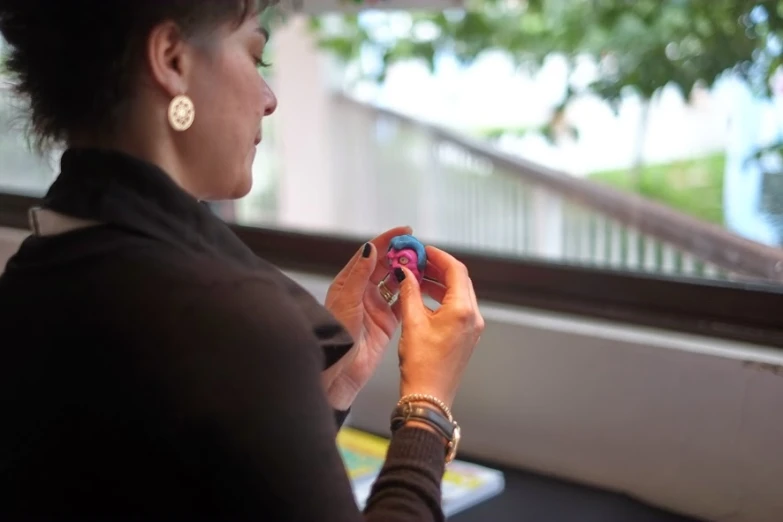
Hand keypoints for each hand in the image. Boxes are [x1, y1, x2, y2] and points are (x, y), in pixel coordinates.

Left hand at [322, 226, 445, 409]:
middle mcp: (363, 292)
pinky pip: (403, 302)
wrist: (341, 369)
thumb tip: (369, 249)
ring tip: (425, 265)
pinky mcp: (387, 321)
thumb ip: (359, 274)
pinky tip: (423, 286)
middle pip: (386, 266)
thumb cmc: (338, 337)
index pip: (371, 254)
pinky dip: (413, 294)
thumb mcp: (347, 301)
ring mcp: (376, 306)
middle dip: (403, 256)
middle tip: (420, 249)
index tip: (405, 232)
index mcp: (349, 282)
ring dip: (410, 273)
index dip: (387, 241)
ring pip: (397, 283)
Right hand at [395, 246, 483, 408]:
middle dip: (438, 268)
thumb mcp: (412, 323)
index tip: (423, 250)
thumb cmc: (421, 365)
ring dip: (439, 282)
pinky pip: (456, 308)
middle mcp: (472, 317)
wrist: (429, 397)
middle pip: (459, 280)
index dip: (438, 256)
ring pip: (458, 293)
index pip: (456, 270)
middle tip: (417, 261)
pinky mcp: (466, 336)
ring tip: (416, 277)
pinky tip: (422, 297)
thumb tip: (406, 273)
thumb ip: (410, 292)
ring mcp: (471, 327)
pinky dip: (441, 298)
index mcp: (462, 310)